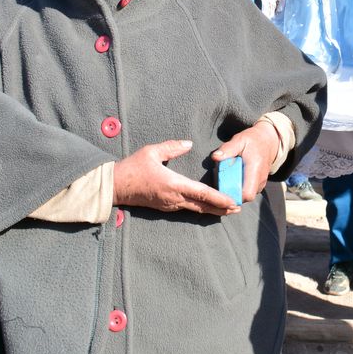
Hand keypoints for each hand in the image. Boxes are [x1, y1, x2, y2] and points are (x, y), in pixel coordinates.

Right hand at [113, 139, 238, 214]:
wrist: (115, 187)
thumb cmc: (133, 168)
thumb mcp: (152, 151)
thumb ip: (172, 147)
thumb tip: (189, 144)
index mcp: (173, 184)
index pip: (201, 193)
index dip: (219, 198)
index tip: (232, 202)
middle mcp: (174, 198)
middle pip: (202, 206)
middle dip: (221, 208)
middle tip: (238, 209)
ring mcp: (169, 204)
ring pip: (195, 209)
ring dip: (212, 209)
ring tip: (227, 209)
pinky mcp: (164, 207)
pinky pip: (186, 208)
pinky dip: (200, 207)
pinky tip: (206, 205)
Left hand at [212, 121, 280, 202]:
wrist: (268, 141)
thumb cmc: (253, 140)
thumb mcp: (239, 140)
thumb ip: (228, 149)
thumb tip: (215, 157)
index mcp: (255, 170)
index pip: (247, 194)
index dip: (233, 196)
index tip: (222, 188)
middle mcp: (260, 180)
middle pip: (244, 198)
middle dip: (231, 194)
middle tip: (221, 183)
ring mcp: (261, 184)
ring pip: (246, 196)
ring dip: (235, 191)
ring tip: (226, 179)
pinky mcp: (259, 184)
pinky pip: (248, 192)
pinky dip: (239, 188)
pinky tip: (233, 179)